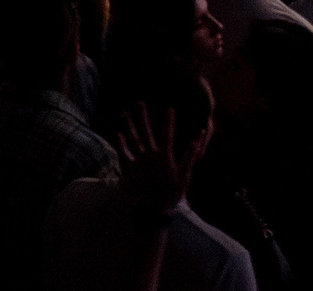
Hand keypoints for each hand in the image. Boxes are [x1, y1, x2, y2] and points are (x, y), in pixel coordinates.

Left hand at [114, 105, 211, 220]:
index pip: (167, 135)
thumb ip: (189, 159)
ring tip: (124, 113)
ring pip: (132, 139)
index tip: (170, 108)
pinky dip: (120, 143)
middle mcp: (150, 156)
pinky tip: (117, 132)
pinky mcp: (130, 169)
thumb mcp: (184, 178)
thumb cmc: (171, 195)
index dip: (169, 121)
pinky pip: (124, 154)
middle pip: (146, 132)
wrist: (154, 211)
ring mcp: (138, 162)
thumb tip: (195, 142)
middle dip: (143, 116)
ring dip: (128, 125)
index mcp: (164, 158)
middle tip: (140, 102)